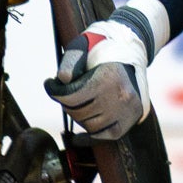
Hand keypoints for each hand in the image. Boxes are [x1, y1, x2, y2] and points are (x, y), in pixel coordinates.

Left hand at [46, 0, 162, 140]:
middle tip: (66, 93)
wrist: (131, 50)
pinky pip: (104, 136)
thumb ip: (70, 62)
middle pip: (78, 112)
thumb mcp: (83, 45)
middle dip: (67, 103)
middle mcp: (121, 96)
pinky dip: (89, 136)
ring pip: (89, 125)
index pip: (71, 96)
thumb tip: (62, 81)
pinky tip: (79, 134)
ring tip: (80, 102)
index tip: (50, 85)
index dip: (54, 91)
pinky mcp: (130, 119)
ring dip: (79, 117)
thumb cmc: (102, 48)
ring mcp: (127, 110)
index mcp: (109, 77)